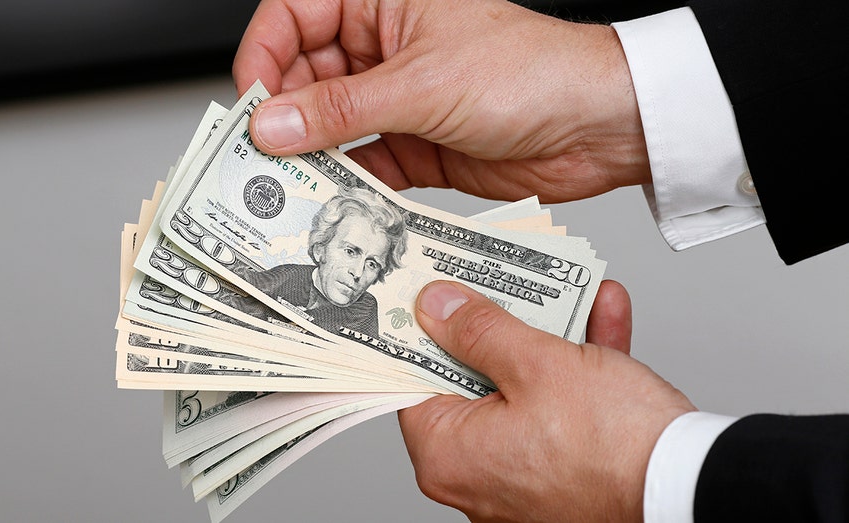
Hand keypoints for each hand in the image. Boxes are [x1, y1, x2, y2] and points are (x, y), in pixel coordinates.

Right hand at [233, 0, 650, 202]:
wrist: (598, 126)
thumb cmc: (533, 72)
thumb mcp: (423, 84)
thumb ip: (340, 109)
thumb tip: (272, 121)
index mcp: (384, 2)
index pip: (295, 15)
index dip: (264, 56)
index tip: (249, 103)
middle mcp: (386, 47)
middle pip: (305, 76)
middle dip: (283, 116)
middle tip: (260, 157)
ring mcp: (399, 99)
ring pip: (330, 126)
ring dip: (311, 157)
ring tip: (289, 187)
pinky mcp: (415, 146)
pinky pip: (364, 165)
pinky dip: (348, 185)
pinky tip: (334, 201)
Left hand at [397, 280, 695, 522]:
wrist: (690, 490)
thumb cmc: (612, 445)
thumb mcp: (537, 364)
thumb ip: (479, 330)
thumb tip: (437, 306)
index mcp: (449, 455)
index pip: (412, 381)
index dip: (423, 329)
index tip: (431, 292)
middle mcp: (477, 475)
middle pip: (472, 380)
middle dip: (497, 325)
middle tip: (498, 279)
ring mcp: (522, 475)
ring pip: (524, 388)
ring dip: (550, 336)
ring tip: (565, 286)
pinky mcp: (565, 471)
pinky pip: (562, 409)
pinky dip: (581, 366)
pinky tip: (603, 315)